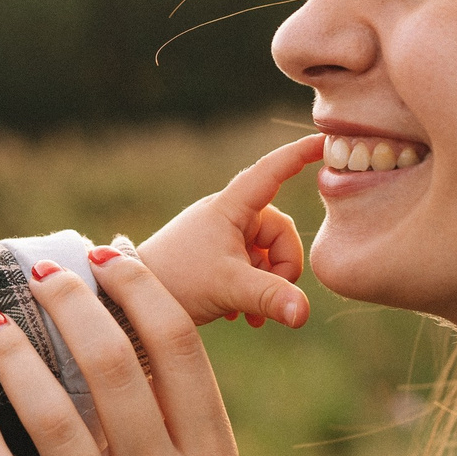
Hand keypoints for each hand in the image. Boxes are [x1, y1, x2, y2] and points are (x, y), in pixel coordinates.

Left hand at [133, 134, 320, 328]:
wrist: (130, 298)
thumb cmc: (176, 281)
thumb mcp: (229, 288)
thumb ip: (271, 297)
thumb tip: (305, 314)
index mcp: (231, 207)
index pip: (272, 171)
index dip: (300, 154)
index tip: (326, 140)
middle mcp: (229, 215)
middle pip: (281, 232)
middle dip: (282, 268)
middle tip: (262, 298)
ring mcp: (223, 235)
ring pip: (270, 254)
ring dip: (267, 284)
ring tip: (248, 313)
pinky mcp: (218, 254)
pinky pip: (253, 266)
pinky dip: (252, 289)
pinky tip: (238, 314)